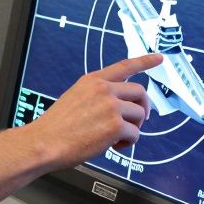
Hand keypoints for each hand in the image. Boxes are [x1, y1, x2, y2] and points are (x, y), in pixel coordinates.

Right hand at [30, 54, 159, 168]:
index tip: (159, 58)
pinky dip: (127, 144)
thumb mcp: (76, 98)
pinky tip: (113, 146)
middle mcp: (104, 89)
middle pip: (140, 92)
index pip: (125, 66)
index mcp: (93, 81)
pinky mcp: (116, 126)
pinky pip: (135, 134)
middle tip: (138, 121)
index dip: (145, 61)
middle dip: (143, 108)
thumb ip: (98, 96)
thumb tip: (120, 106)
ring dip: (132, 128)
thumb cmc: (57, 127)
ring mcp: (111, 106)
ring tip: (116, 138)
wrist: (44, 142)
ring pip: (140, 115)